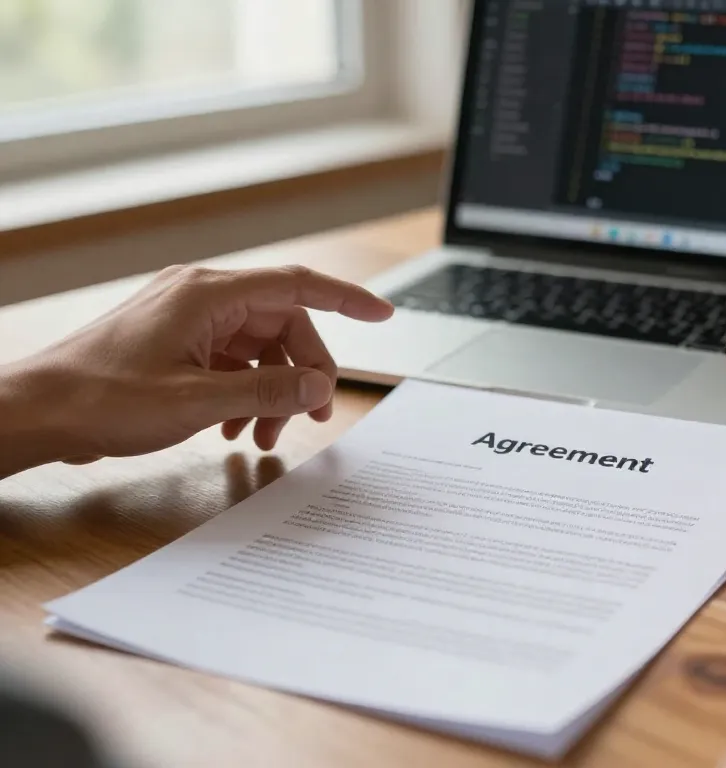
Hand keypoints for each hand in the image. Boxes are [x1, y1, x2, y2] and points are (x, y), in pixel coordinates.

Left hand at [10, 265, 392, 461]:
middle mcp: (202, 298)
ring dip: (273, 390)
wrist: (38, 411)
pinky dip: (245, 393)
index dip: (347, 300)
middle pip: (282, 325)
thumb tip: (319, 388)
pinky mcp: (177, 344)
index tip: (384, 315)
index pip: (297, 286)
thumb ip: (267, 393)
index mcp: (209, 295)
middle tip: (313, 417)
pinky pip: (232, 362)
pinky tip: (236, 428)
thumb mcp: (198, 401)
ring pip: (259, 348)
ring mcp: (188, 320)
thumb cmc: (102, 398)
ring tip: (266, 436)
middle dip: (304, 372)